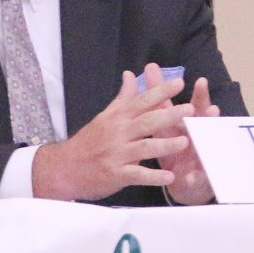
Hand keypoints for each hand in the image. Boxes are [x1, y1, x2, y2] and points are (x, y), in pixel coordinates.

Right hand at [31, 63, 194, 201]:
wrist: (63, 168)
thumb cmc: (87, 143)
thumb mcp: (104, 117)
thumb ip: (122, 98)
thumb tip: (130, 75)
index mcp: (116, 118)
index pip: (141, 101)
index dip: (160, 92)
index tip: (179, 82)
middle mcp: (117, 134)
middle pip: (146, 122)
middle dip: (169, 115)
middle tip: (190, 110)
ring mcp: (116, 154)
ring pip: (144, 147)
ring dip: (165, 145)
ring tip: (185, 142)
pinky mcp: (115, 174)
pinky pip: (137, 175)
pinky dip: (153, 177)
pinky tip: (169, 178)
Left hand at [152, 73, 218, 205]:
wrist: (181, 183)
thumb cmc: (172, 149)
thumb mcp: (162, 122)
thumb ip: (157, 96)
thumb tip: (150, 66)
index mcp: (186, 125)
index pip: (193, 107)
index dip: (198, 95)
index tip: (200, 81)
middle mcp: (197, 139)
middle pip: (205, 127)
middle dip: (208, 119)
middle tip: (211, 110)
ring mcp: (200, 158)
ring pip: (205, 150)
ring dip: (206, 146)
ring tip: (207, 149)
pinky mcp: (197, 179)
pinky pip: (196, 179)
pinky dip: (195, 178)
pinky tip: (194, 176)